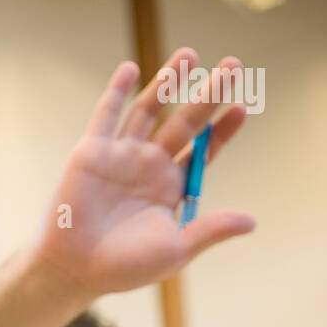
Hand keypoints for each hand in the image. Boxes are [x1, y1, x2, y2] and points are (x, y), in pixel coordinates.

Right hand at [32, 47, 254, 297]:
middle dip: (208, 95)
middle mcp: (149, 166)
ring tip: (190, 56)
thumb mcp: (175, 249)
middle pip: (185, 122)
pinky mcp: (92, 152)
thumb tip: (252, 223)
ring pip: (149, 110)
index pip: (204, 151)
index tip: (242, 108)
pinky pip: (106, 115)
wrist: (74, 270)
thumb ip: (211, 230)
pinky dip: (117, 92)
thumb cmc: (125, 267)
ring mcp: (121, 155)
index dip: (223, 130)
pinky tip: (132, 70)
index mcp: (170, 187)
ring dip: (168, 82)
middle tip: (233, 67)